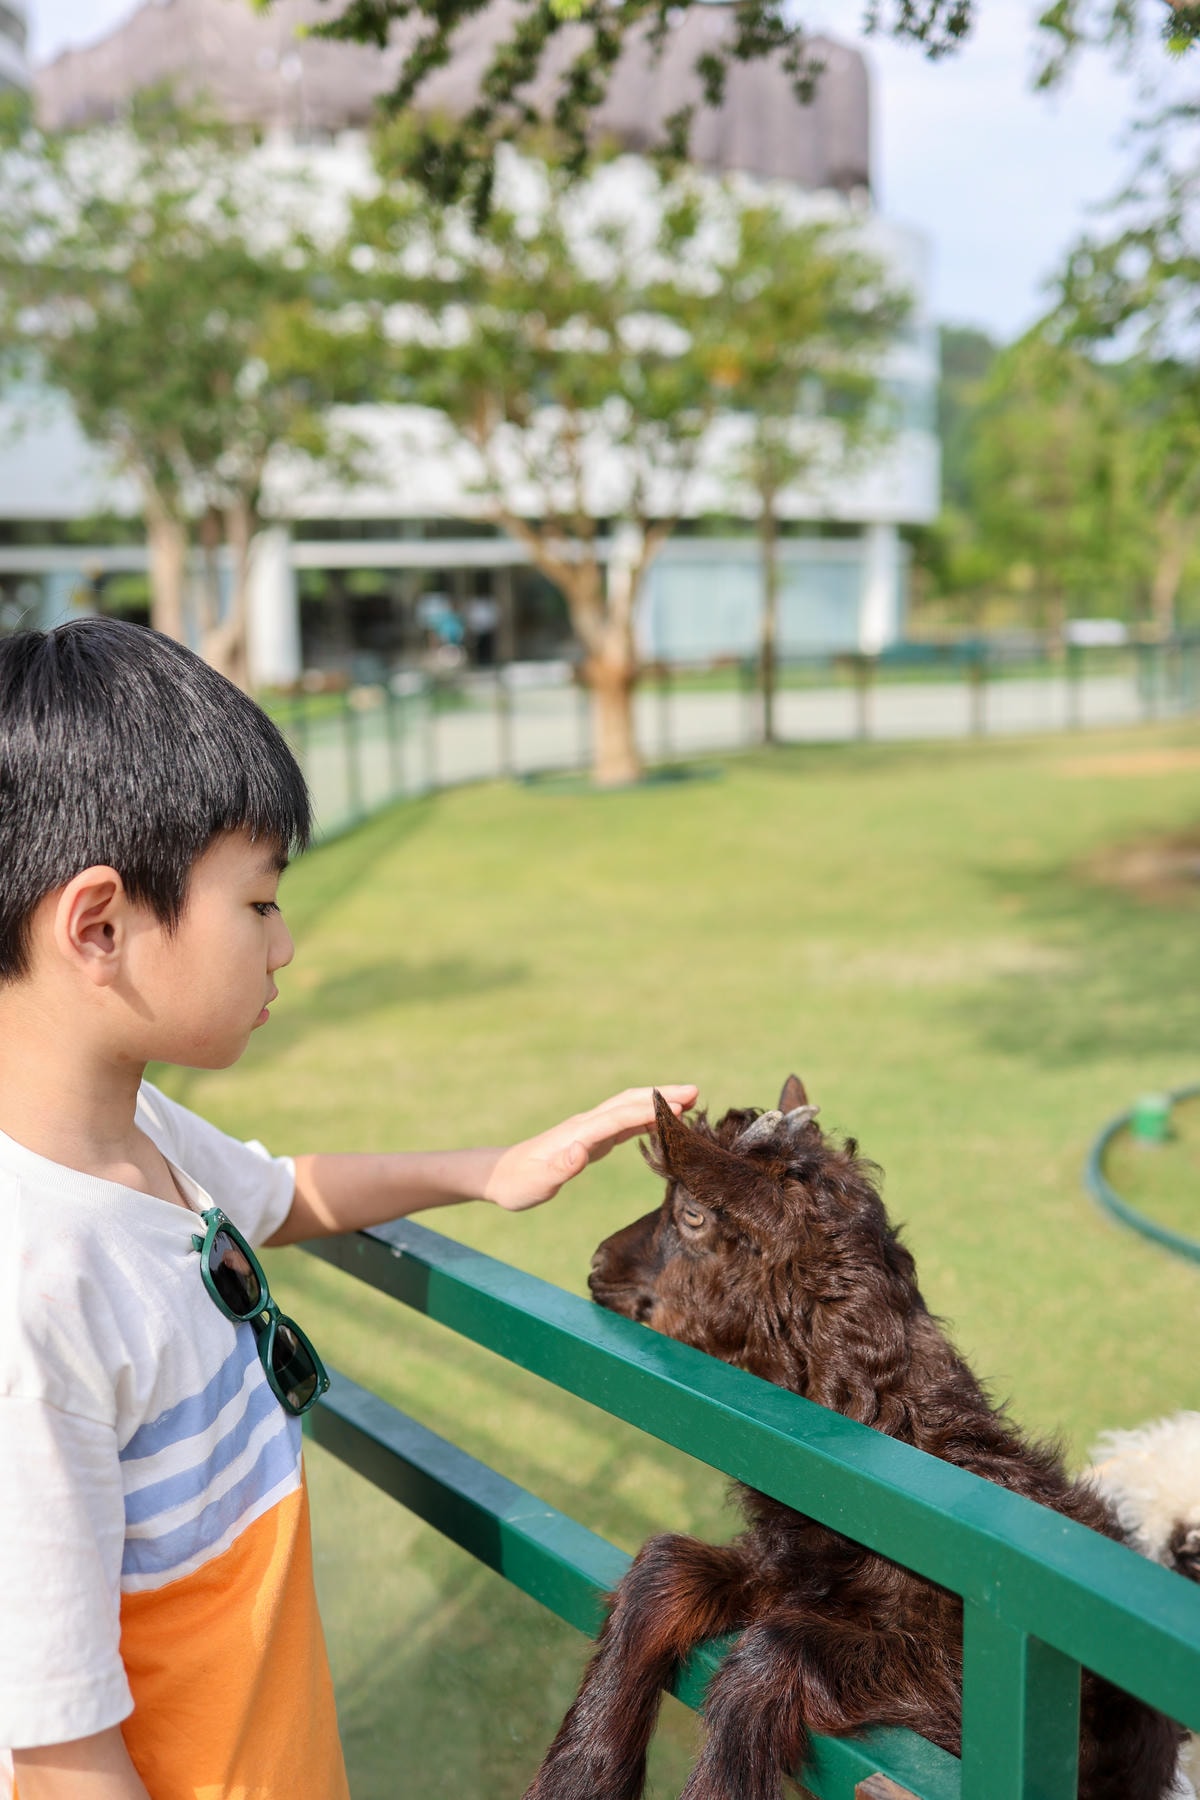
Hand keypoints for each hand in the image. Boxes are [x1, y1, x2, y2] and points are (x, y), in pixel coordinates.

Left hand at [483, 1085, 697, 1212]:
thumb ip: (559, 1168)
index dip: (648, 1111)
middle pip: (628, 1103)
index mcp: (577, 1134)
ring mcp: (589, 1129)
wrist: (500, 1174)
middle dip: (661, 1095)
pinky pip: (624, 1122)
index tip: (677, 1107)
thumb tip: (580, 1153)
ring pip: (629, 1108)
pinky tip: (663, 1122)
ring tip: (690, 1101)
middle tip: (696, 1092)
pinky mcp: (591, 1138)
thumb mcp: (537, 1183)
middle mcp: (586, 1125)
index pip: (618, 1117)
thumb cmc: (518, 1183)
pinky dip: (646, 1118)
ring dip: (657, 1103)